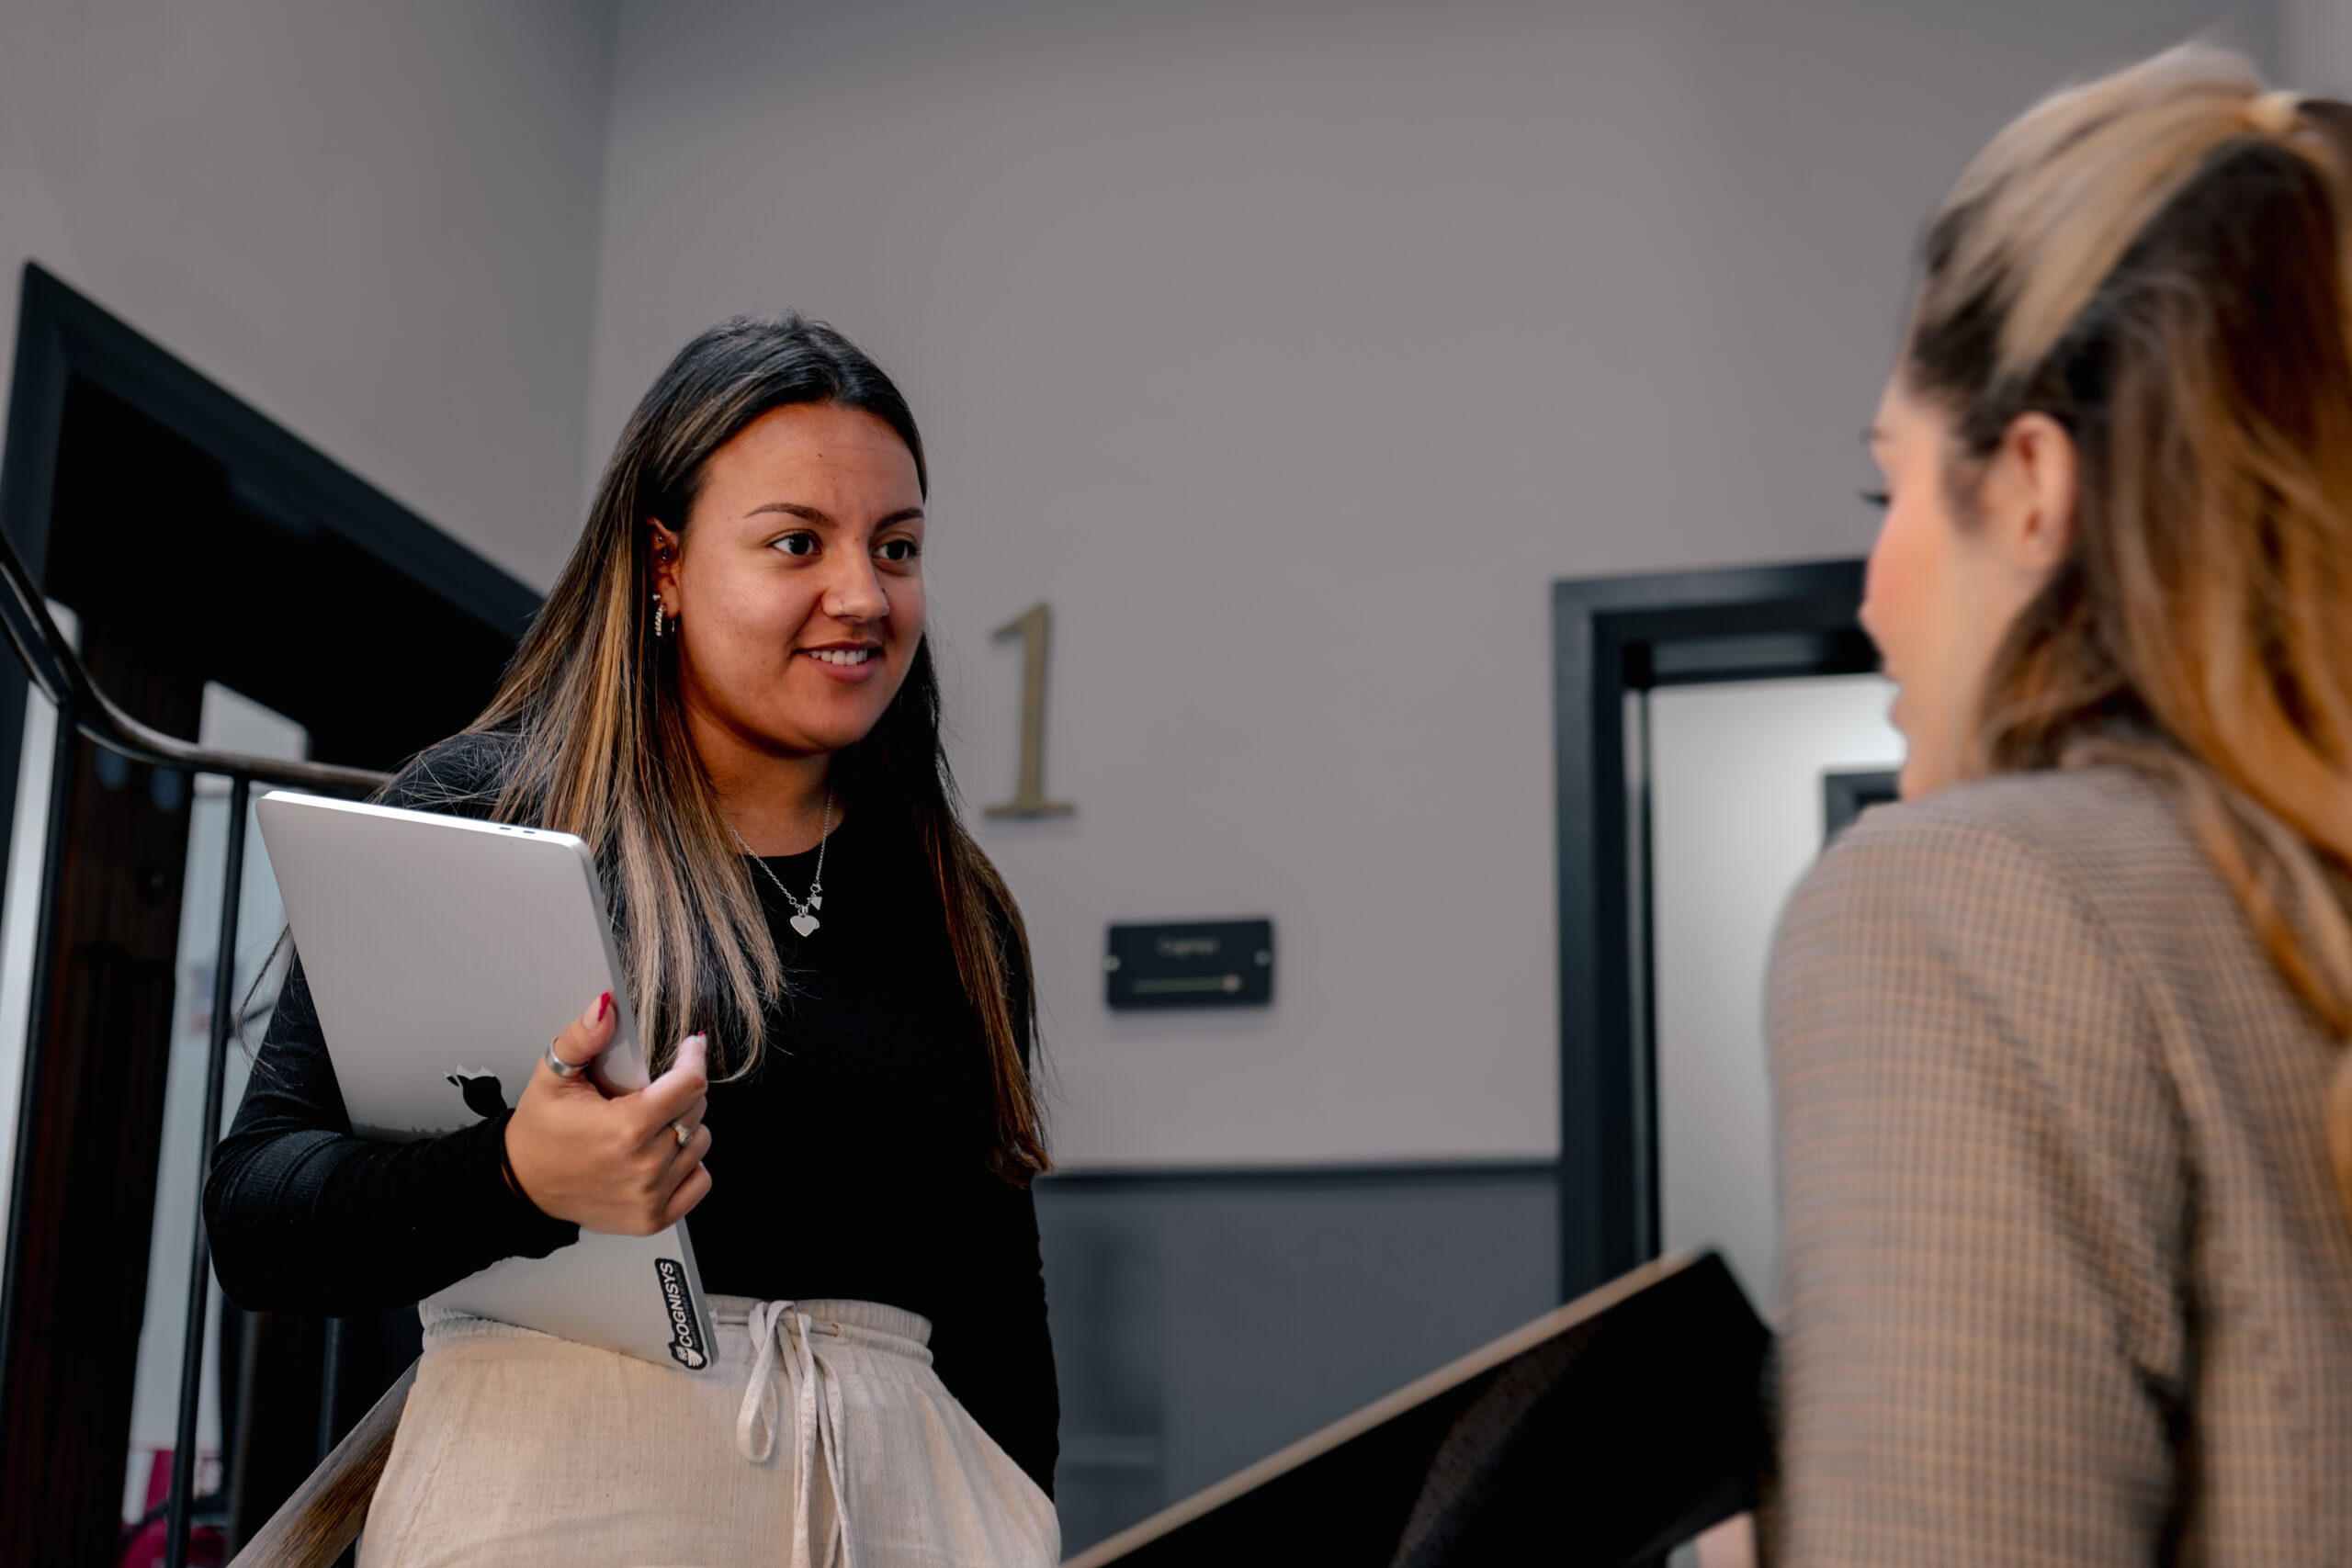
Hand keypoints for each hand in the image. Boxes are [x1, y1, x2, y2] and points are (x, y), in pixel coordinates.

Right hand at [503, 992, 713, 1234]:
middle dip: (680, 1093)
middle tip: (648, 1093)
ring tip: (647, 1126)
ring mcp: (650, 1195)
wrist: (523, 1184)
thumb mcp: (552, 1076)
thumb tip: (606, 1007)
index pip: (691, 1085)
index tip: (689, 1049)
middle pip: (696, 1111)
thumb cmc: (540, 1131)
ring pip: (699, 1143)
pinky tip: (657, 1156)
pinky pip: (699, 1181)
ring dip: (682, 1129)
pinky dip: (687, 1166)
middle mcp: (644, 1165)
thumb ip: (582, 1037)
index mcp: (626, 1128)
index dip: (693, 1059)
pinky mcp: (653, 1218)